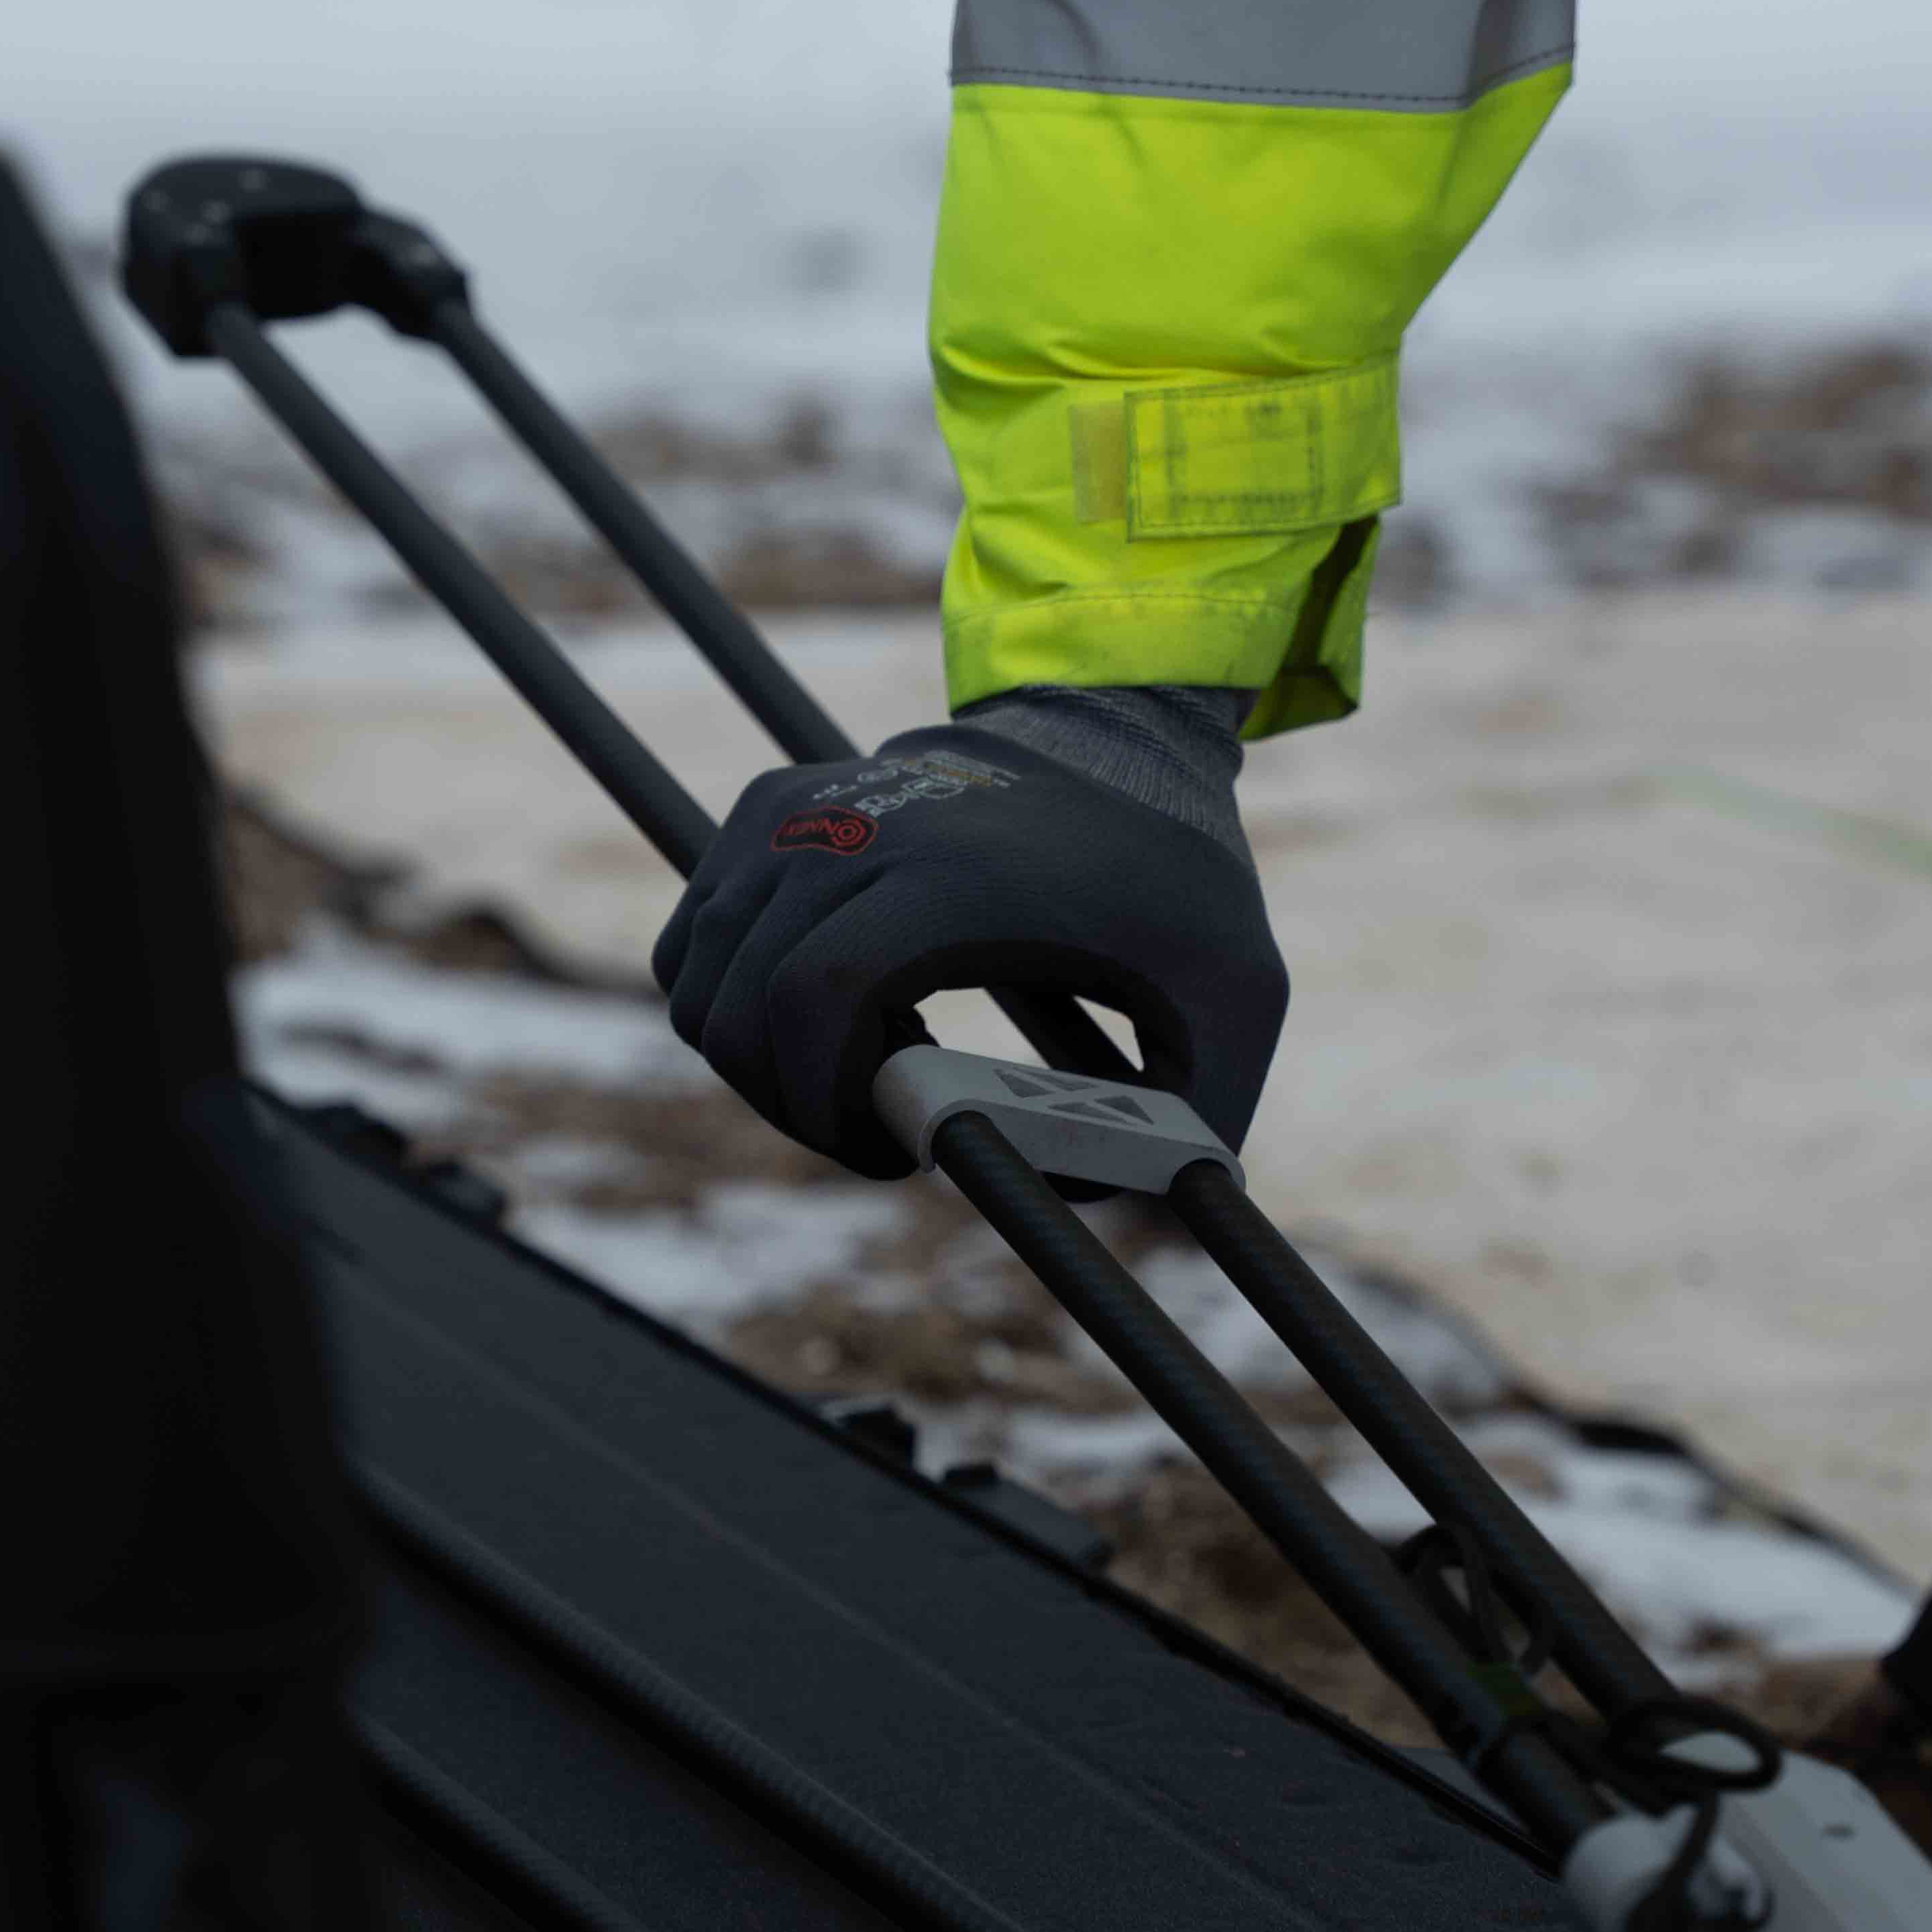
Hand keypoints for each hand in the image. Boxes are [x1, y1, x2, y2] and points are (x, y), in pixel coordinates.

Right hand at [652, 705, 1286, 1177]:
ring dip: (758, 1060)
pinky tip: (820, 1016)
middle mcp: (856, 830)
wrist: (1117, 733)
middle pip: (741, 1006)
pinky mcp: (772, 807)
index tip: (892, 1153)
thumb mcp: (1237, 997)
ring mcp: (800, 811)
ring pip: (700, 980)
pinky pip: (694, 938)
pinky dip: (727, 1000)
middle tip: (873, 1137)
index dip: (824, 1106)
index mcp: (955, 878)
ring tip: (858, 1073)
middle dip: (791, 1108)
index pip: (815, 998)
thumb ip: (1193, 1119)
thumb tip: (1083, 1198)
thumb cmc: (1176, 876)